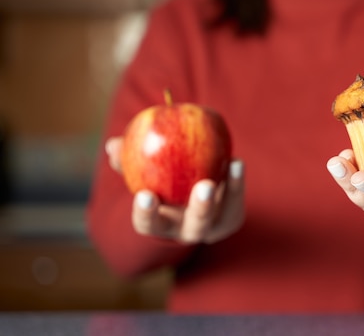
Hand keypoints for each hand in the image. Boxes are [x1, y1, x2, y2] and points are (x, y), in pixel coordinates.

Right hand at [105, 137, 244, 243]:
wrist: (192, 194)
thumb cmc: (159, 182)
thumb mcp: (144, 173)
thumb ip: (128, 160)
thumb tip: (113, 145)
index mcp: (160, 225)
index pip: (148, 225)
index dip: (146, 213)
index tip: (145, 194)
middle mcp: (186, 230)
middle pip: (194, 226)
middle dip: (200, 209)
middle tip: (204, 186)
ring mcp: (212, 227)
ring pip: (222, 215)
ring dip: (230, 191)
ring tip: (231, 165)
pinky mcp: (231, 218)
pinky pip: (236, 199)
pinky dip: (237, 181)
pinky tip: (236, 162)